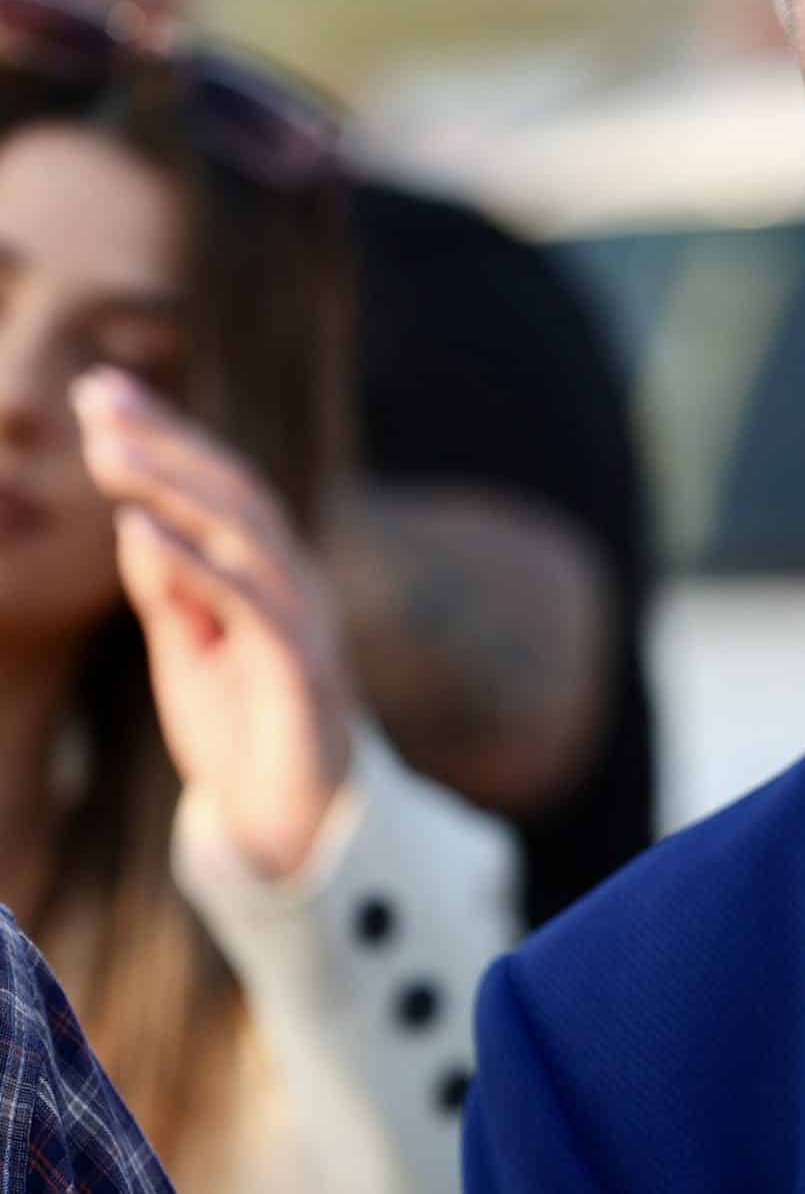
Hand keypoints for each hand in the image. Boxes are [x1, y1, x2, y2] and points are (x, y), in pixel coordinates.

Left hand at [72, 367, 355, 882]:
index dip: (163, 435)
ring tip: (107, 451)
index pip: (215, 486)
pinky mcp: (300, 671)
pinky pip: (249, 606)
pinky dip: (195, 566)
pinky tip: (142, 534)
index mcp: (266, 571)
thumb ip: (169, 588)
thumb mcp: (188, 649)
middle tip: (95, 397)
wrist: (294, 824)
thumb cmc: (242, 729)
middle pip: (232, 492)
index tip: (100, 389)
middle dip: (163, 441)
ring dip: (173, 487)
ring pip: (243, 534)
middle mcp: (294, 581)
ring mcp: (302, 621)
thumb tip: (137, 524)